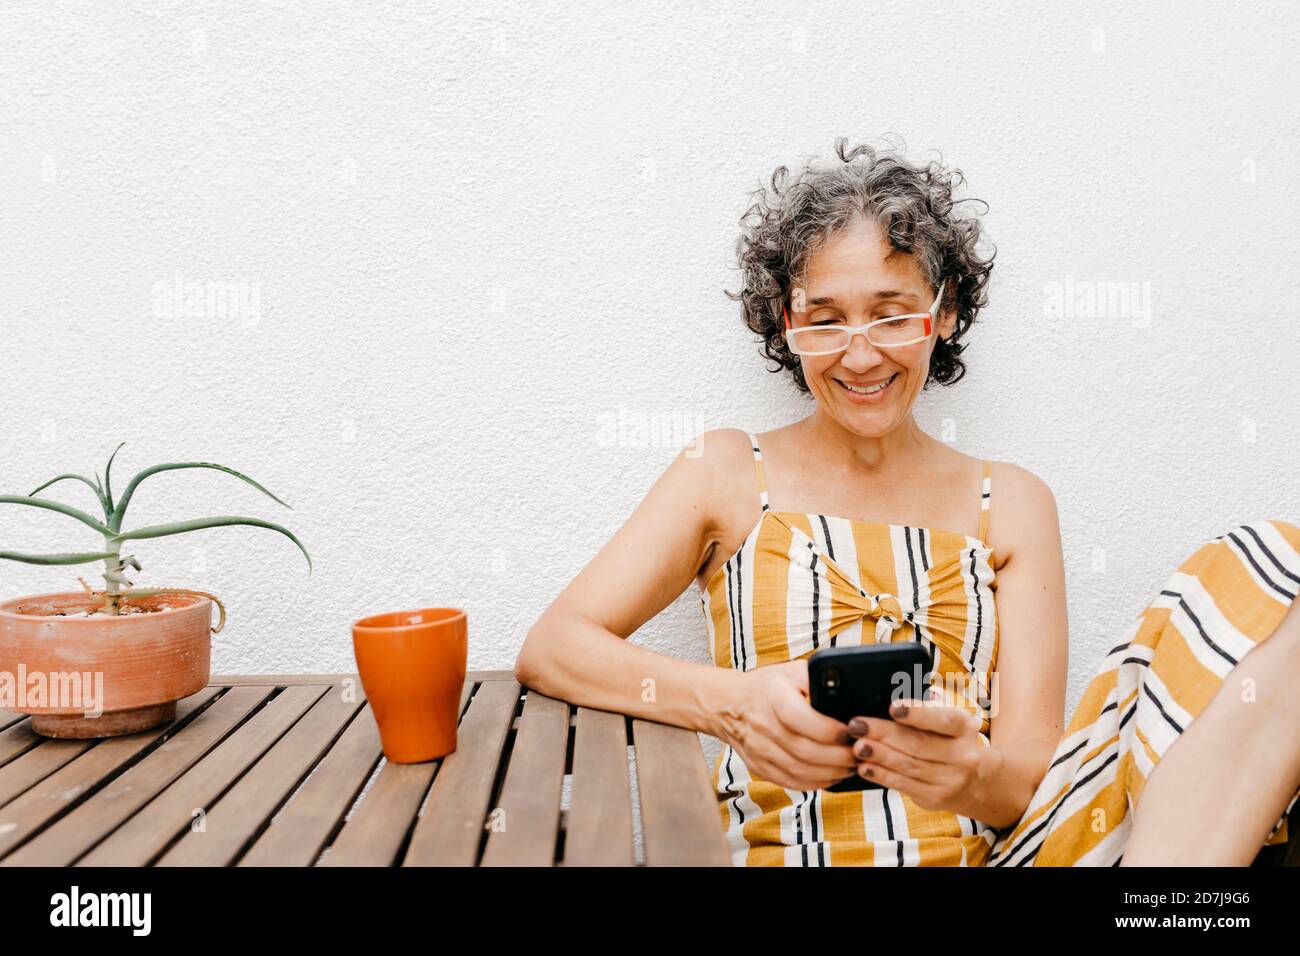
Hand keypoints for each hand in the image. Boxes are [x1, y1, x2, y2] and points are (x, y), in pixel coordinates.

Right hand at [714, 660, 857, 791]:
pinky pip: (792, 782)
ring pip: (801, 771)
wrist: (729, 704)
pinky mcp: (759, 767)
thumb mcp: (791, 671)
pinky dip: (816, 782)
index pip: (800, 718)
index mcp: (772, 696)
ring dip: (832, 773)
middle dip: (839, 756)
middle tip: (860, 753)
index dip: (829, 730)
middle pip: (805, 751)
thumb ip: (818, 679)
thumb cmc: (767, 687)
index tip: (850, 732)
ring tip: (851, 766)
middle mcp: (762, 724)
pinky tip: (832, 775)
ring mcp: (759, 749)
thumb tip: (851, 693)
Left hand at [849, 688, 991, 812]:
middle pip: (918, 744)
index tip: (892, 707)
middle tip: (857, 725)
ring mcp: (949, 779)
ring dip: (878, 756)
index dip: (917, 713)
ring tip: (857, 746)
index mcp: (965, 728)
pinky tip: (864, 767)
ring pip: (908, 766)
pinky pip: (903, 785)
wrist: (977, 781)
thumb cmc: (952, 741)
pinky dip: (881, 776)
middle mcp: (962, 755)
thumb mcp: (951, 721)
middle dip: (883, 733)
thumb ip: (928, 709)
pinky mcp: (935, 798)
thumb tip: (895, 698)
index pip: (943, 719)